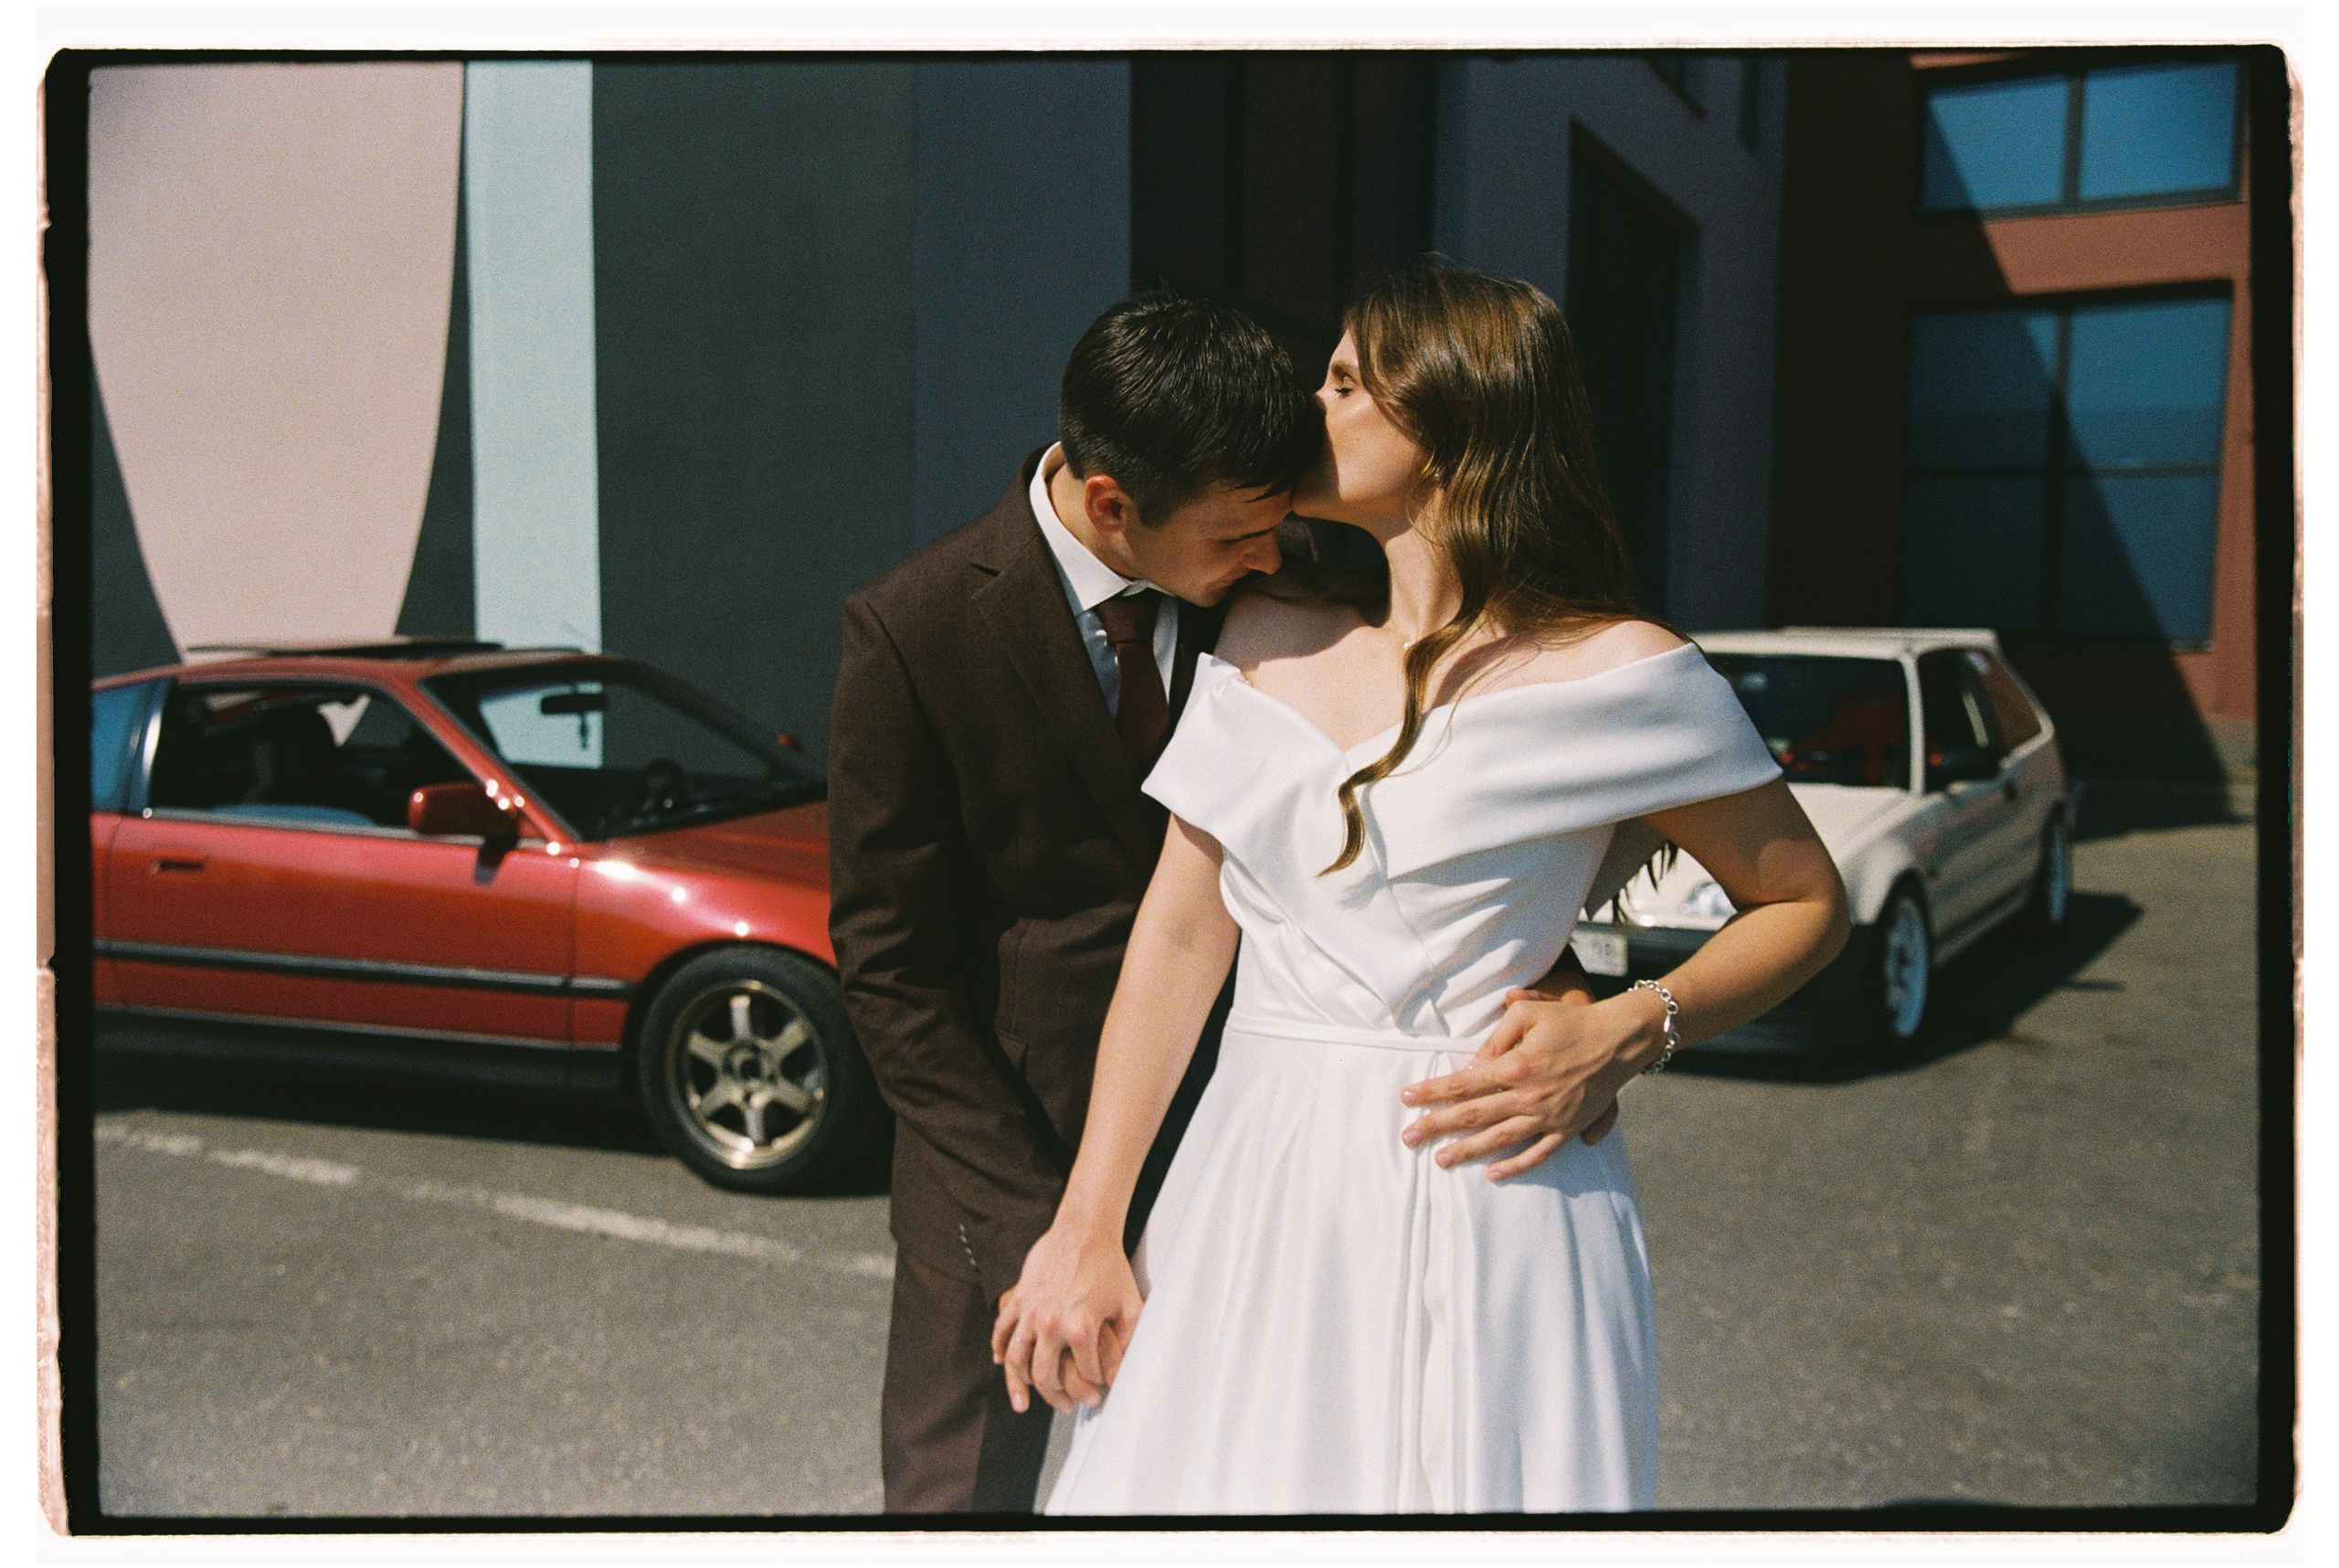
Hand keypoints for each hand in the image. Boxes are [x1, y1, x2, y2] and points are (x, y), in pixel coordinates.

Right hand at [990, 1221, 1142, 1414]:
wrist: (1085, 1230)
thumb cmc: (1110, 1266)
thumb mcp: (1130, 1306)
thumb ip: (1128, 1343)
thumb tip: (1121, 1373)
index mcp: (1082, 1328)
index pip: (1087, 1373)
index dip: (1095, 1386)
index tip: (1099, 1391)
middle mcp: (1053, 1324)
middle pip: (1047, 1376)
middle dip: (1057, 1397)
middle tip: (1066, 1406)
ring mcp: (1032, 1312)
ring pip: (1018, 1360)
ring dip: (1021, 1386)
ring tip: (1025, 1403)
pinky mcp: (1020, 1298)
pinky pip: (1002, 1330)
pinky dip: (999, 1350)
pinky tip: (1001, 1364)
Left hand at [1398, 986, 1654, 1181]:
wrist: (1618, 1040)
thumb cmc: (1570, 1022)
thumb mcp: (1528, 1013)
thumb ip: (1495, 1038)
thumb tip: (1471, 1067)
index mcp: (1515, 1066)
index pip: (1463, 1083)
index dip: (1433, 1092)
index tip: (1407, 1098)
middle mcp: (1528, 1096)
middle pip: (1472, 1115)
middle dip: (1436, 1126)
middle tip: (1408, 1138)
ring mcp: (1548, 1116)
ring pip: (1499, 1139)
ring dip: (1467, 1151)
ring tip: (1440, 1159)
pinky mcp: (1566, 1128)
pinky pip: (1537, 1154)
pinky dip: (1515, 1166)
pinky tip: (1492, 1174)